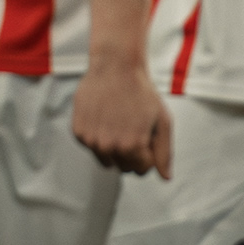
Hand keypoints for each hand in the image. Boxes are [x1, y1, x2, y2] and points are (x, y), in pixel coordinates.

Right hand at [72, 57, 171, 177]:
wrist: (114, 66)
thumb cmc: (142, 92)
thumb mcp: (163, 121)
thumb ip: (164, 153)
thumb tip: (165, 178)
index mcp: (132, 147)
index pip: (142, 169)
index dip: (147, 152)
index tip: (146, 133)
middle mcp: (110, 147)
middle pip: (124, 168)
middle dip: (131, 153)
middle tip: (132, 128)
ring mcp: (91, 140)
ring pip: (106, 160)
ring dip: (113, 148)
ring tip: (118, 124)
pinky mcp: (78, 131)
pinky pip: (91, 147)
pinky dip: (98, 137)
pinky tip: (104, 118)